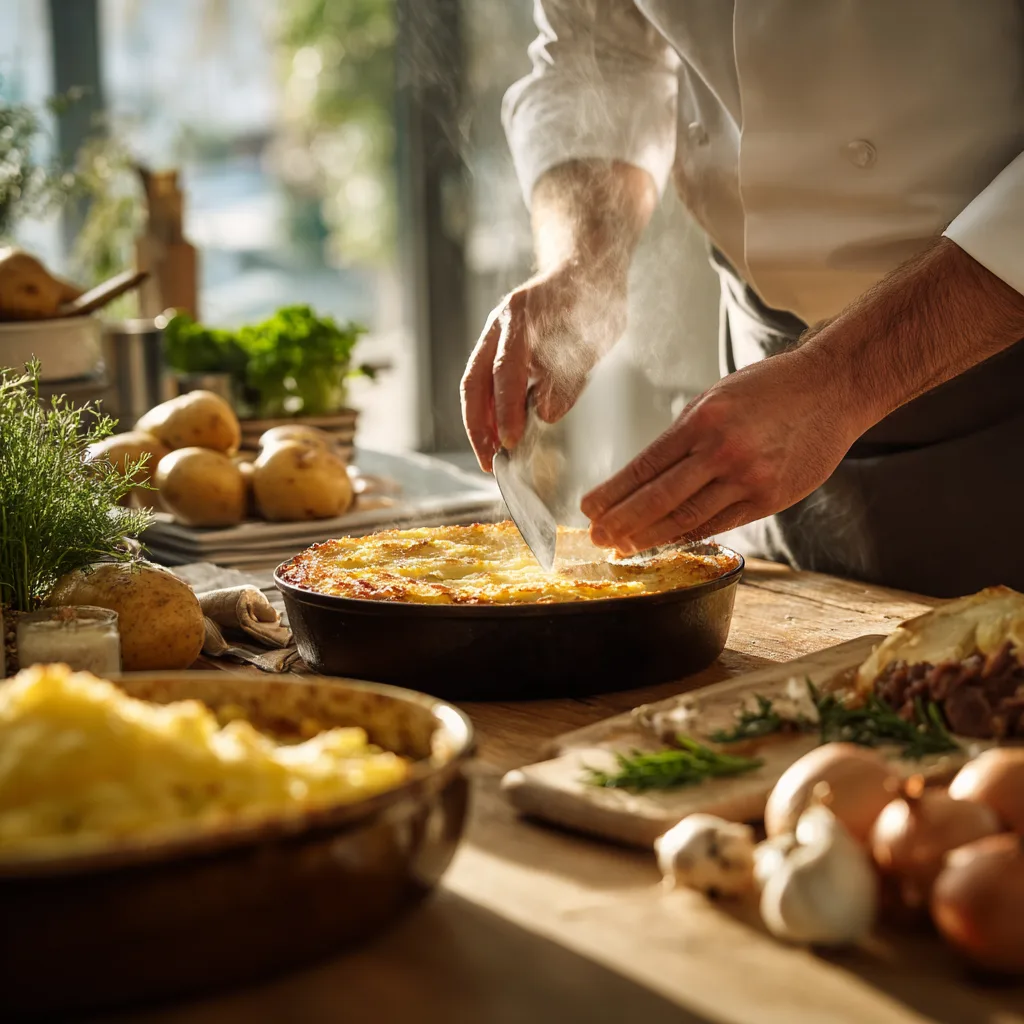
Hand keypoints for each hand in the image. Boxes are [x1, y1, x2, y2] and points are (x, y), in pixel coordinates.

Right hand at [460, 260, 626, 470]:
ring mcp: (493, 336)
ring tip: (489, 456)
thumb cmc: (591, 303)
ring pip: (474, 385)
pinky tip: (497, 434)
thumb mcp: (592, 340)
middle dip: (478, 426)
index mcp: (521, 317)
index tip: (510, 441)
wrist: (582, 268)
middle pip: (475, 382)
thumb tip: (545, 414)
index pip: (506, 370)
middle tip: (489, 461)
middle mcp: (499, 326)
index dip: (506, 410)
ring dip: (479, 423)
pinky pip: (484, 383)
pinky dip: (488, 411)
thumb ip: (568, 377)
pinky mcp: (496, 348)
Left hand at [581, 347, 863, 551]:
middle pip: (659, 498)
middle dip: (621, 521)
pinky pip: (719, 524)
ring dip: (648, 536)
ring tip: (621, 546)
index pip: (645, 466)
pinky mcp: (769, 499)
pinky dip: (687, 536)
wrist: (833, 388)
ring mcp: (748, 479)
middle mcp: (722, 451)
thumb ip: (685, 437)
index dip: (614, 492)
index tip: (589, 507)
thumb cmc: (770, 389)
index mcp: (702, 420)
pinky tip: (663, 543)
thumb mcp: (717, 398)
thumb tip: (647, 475)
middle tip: (596, 535)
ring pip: (686, 517)